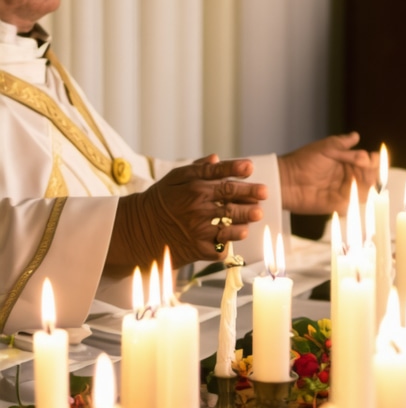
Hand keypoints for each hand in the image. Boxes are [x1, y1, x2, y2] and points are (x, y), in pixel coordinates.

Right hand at [106, 154, 266, 270]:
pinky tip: (236, 237)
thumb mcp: (174, 179)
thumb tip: (217, 157)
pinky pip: (220, 249)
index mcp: (193, 188)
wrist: (138, 230)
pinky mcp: (197, 250)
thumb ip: (198, 170)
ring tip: (256, 216)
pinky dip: (229, 244)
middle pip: (231, 201)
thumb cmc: (160, 201)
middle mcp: (197, 208)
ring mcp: (198, 230)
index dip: (238, 170)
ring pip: (230, 226)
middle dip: (251, 196)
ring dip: (245, 221)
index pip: (222, 178)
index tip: (251, 167)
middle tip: (264, 194)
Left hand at [277, 132, 378, 215]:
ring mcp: (343, 192)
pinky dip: (356, 200)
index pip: (368, 163)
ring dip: (366, 186)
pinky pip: (352, 206)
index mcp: (346, 163)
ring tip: (360, 179)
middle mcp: (347, 178)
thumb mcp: (325, 147)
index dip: (373, 161)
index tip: (373, 157)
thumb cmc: (303, 161)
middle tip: (366, 168)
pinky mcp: (337, 205)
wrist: (287, 179)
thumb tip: (356, 136)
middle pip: (369, 178)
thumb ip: (343, 144)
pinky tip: (352, 191)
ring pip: (364, 192)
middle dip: (372, 173)